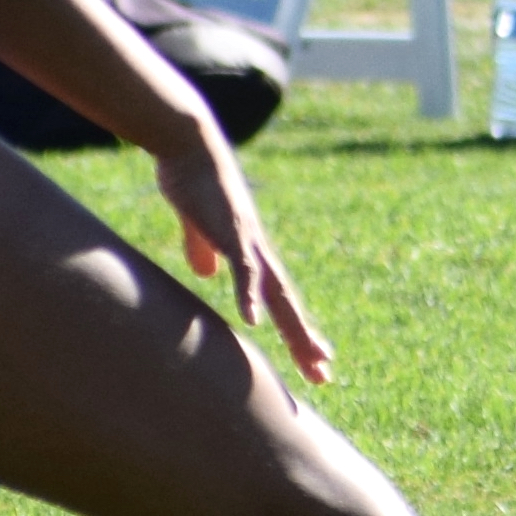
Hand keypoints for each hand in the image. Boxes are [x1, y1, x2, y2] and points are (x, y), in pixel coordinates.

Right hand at [157, 123, 334, 383]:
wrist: (190, 143)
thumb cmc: (194, 179)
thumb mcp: (199, 226)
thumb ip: (204, 249)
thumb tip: (206, 274)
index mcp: (251, 252)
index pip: (280, 299)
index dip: (295, 329)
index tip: (312, 358)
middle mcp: (259, 251)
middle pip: (288, 304)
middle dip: (305, 340)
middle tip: (325, 372)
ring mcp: (249, 242)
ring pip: (278, 293)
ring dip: (294, 327)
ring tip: (311, 358)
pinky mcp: (231, 231)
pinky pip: (243, 270)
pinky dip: (249, 295)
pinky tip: (253, 321)